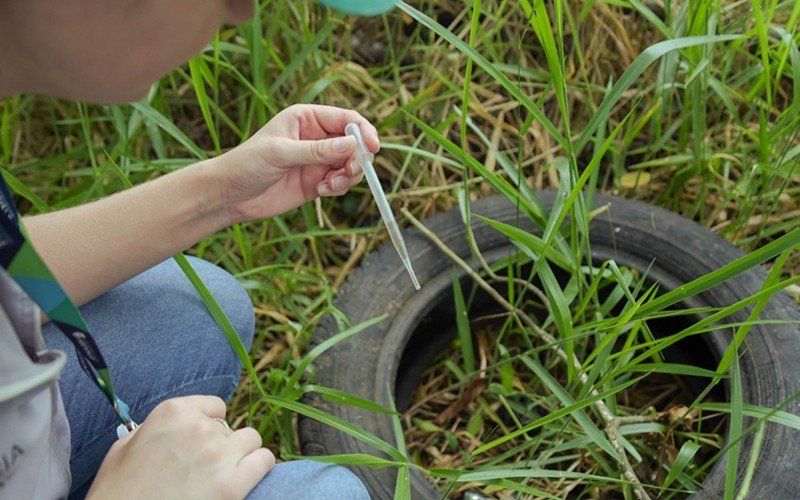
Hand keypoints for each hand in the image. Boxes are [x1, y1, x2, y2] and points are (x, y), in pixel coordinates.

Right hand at [87, 396, 273, 499]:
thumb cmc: (116, 491)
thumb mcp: (124, 448)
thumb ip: (154, 429)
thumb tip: (172, 428)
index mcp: (173, 412)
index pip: (215, 407)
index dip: (210, 425)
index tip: (201, 442)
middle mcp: (199, 428)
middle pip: (230, 427)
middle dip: (222, 444)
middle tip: (207, 466)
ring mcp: (218, 455)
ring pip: (252, 440)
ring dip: (243, 454)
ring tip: (228, 471)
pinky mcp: (232, 485)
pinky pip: (264, 461)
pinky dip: (260, 467)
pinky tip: (247, 477)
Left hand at [208, 104, 379, 223]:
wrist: (230, 195)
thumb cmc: (248, 163)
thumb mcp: (281, 153)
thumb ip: (316, 150)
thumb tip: (351, 145)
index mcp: (307, 118)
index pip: (345, 119)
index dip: (363, 131)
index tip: (373, 148)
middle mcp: (316, 137)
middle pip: (354, 144)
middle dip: (357, 159)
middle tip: (348, 173)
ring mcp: (318, 160)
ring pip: (351, 165)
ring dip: (349, 176)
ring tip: (330, 186)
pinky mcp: (318, 182)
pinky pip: (341, 182)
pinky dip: (339, 188)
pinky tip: (322, 192)